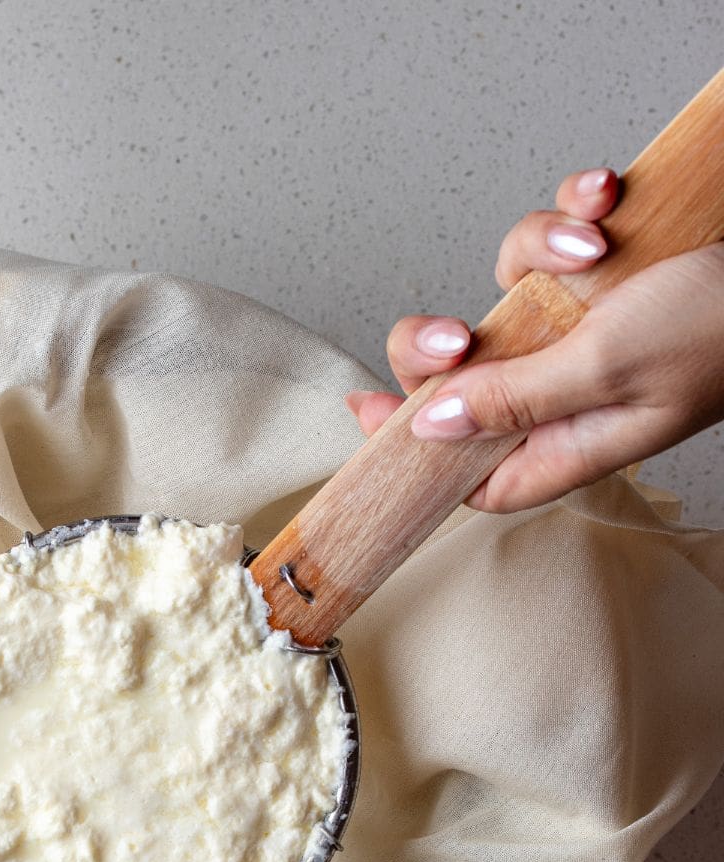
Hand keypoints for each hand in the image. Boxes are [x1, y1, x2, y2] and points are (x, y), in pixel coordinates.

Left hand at [345, 168, 723, 511]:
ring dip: (539, 251)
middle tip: (457, 335)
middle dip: (448, 345)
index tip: (364, 413)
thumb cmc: (723, 333)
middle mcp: (562, 390)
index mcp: (561, 441)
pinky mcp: (602, 276)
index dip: (410, 446)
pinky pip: (554, 239)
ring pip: (504, 290)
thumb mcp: (603, 370)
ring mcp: (580, 329)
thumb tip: (427, 426)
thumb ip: (513, 400)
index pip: (464, 468)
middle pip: (460, 378)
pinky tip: (609, 203)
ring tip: (593, 243)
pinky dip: (576, 211)